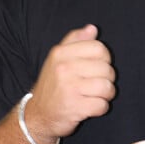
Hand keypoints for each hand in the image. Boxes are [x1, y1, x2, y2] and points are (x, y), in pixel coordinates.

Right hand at [27, 24, 115, 142]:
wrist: (37, 115)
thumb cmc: (53, 85)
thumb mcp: (58, 59)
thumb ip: (75, 41)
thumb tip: (92, 28)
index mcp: (60, 53)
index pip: (99, 48)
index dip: (104, 59)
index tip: (97, 67)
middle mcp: (63, 68)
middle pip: (106, 68)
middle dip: (107, 79)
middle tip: (96, 85)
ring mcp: (68, 88)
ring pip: (107, 87)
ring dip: (106, 95)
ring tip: (95, 96)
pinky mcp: (74, 107)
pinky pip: (102, 105)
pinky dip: (100, 109)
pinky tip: (90, 107)